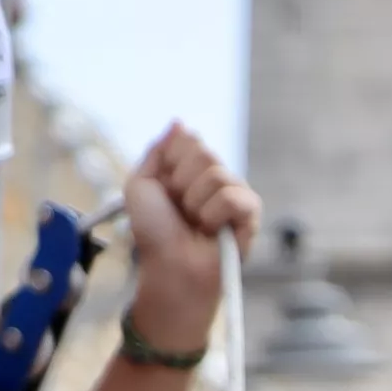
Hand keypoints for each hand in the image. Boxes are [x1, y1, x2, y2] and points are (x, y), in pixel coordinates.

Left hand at [118, 121, 263, 352]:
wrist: (169, 268)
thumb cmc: (154, 234)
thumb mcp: (141, 185)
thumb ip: (158, 151)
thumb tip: (179, 122)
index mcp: (191, 169)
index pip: (189, 139)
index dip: (171, 164)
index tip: (165, 190)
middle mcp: (215, 178)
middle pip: (203, 151)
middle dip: (181, 182)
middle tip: (180, 210)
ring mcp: (235, 194)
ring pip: (217, 173)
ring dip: (195, 202)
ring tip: (196, 224)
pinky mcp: (250, 214)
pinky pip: (233, 197)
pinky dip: (214, 215)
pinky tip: (211, 231)